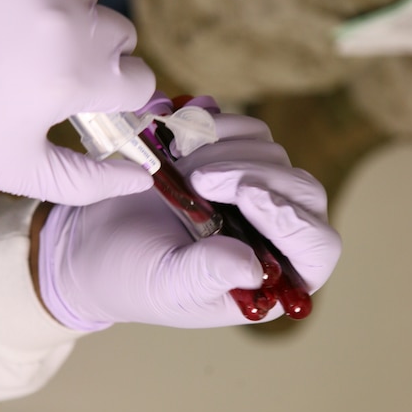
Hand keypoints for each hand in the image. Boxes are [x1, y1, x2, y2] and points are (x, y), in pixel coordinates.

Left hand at [0, 0, 154, 203]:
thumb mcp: (18, 167)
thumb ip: (89, 180)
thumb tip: (139, 176)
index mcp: (78, 77)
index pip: (141, 79)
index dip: (116, 92)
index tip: (87, 93)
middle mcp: (68, 21)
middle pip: (119, 33)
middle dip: (91, 51)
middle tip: (43, 62)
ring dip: (62, 8)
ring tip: (15, 27)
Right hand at [37, 110, 340, 328]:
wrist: (95, 241)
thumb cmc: (134, 278)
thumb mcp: (168, 286)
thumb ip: (209, 276)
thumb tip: (253, 267)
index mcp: (272, 277)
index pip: (316, 247)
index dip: (293, 219)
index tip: (247, 195)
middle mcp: (275, 232)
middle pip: (301, 189)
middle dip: (249, 174)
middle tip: (198, 178)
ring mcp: (258, 189)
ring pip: (272, 151)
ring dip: (223, 150)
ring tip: (176, 165)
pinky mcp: (234, 155)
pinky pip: (244, 128)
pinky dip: (211, 125)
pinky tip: (175, 140)